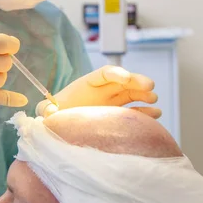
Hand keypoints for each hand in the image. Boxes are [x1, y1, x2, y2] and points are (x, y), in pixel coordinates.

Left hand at [35, 65, 160, 117]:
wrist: (60, 129)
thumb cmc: (54, 117)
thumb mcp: (47, 111)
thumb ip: (46, 109)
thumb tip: (48, 111)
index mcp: (86, 85)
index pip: (104, 74)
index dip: (115, 73)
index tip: (124, 77)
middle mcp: (102, 91)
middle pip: (122, 81)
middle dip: (136, 81)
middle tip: (149, 85)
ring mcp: (112, 103)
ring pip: (132, 93)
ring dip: (144, 94)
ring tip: (154, 98)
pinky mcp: (118, 115)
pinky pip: (134, 111)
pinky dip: (145, 111)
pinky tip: (156, 113)